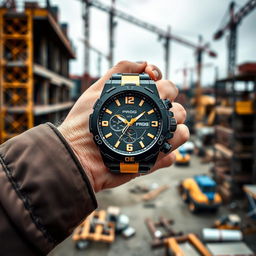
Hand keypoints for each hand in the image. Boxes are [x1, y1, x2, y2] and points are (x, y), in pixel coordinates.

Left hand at [58, 61, 188, 191]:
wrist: (78, 155)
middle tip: (152, 111)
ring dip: (173, 130)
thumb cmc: (83, 122)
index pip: (166, 89)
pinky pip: (172, 156)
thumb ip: (119, 72)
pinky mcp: (152, 161)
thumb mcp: (97, 91)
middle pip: (178, 109)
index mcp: (141, 104)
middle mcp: (149, 121)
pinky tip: (150, 152)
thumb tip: (145, 64)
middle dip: (170, 107)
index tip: (153, 82)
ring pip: (180, 131)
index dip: (164, 83)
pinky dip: (166, 153)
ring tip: (153, 133)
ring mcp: (152, 141)